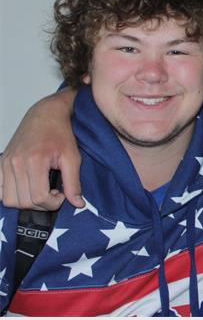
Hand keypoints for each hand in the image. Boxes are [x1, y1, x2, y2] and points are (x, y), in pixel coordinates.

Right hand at [1, 88, 83, 209]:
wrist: (46, 115)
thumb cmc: (61, 133)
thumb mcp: (73, 157)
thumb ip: (74, 182)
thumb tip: (78, 203)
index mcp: (35, 161)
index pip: (39, 197)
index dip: (53, 203)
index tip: (62, 195)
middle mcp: (15, 163)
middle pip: (23, 202)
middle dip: (42, 204)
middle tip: (53, 193)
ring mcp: (5, 164)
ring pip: (8, 200)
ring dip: (26, 202)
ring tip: (41, 190)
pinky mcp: (1, 164)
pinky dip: (11, 195)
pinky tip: (27, 188)